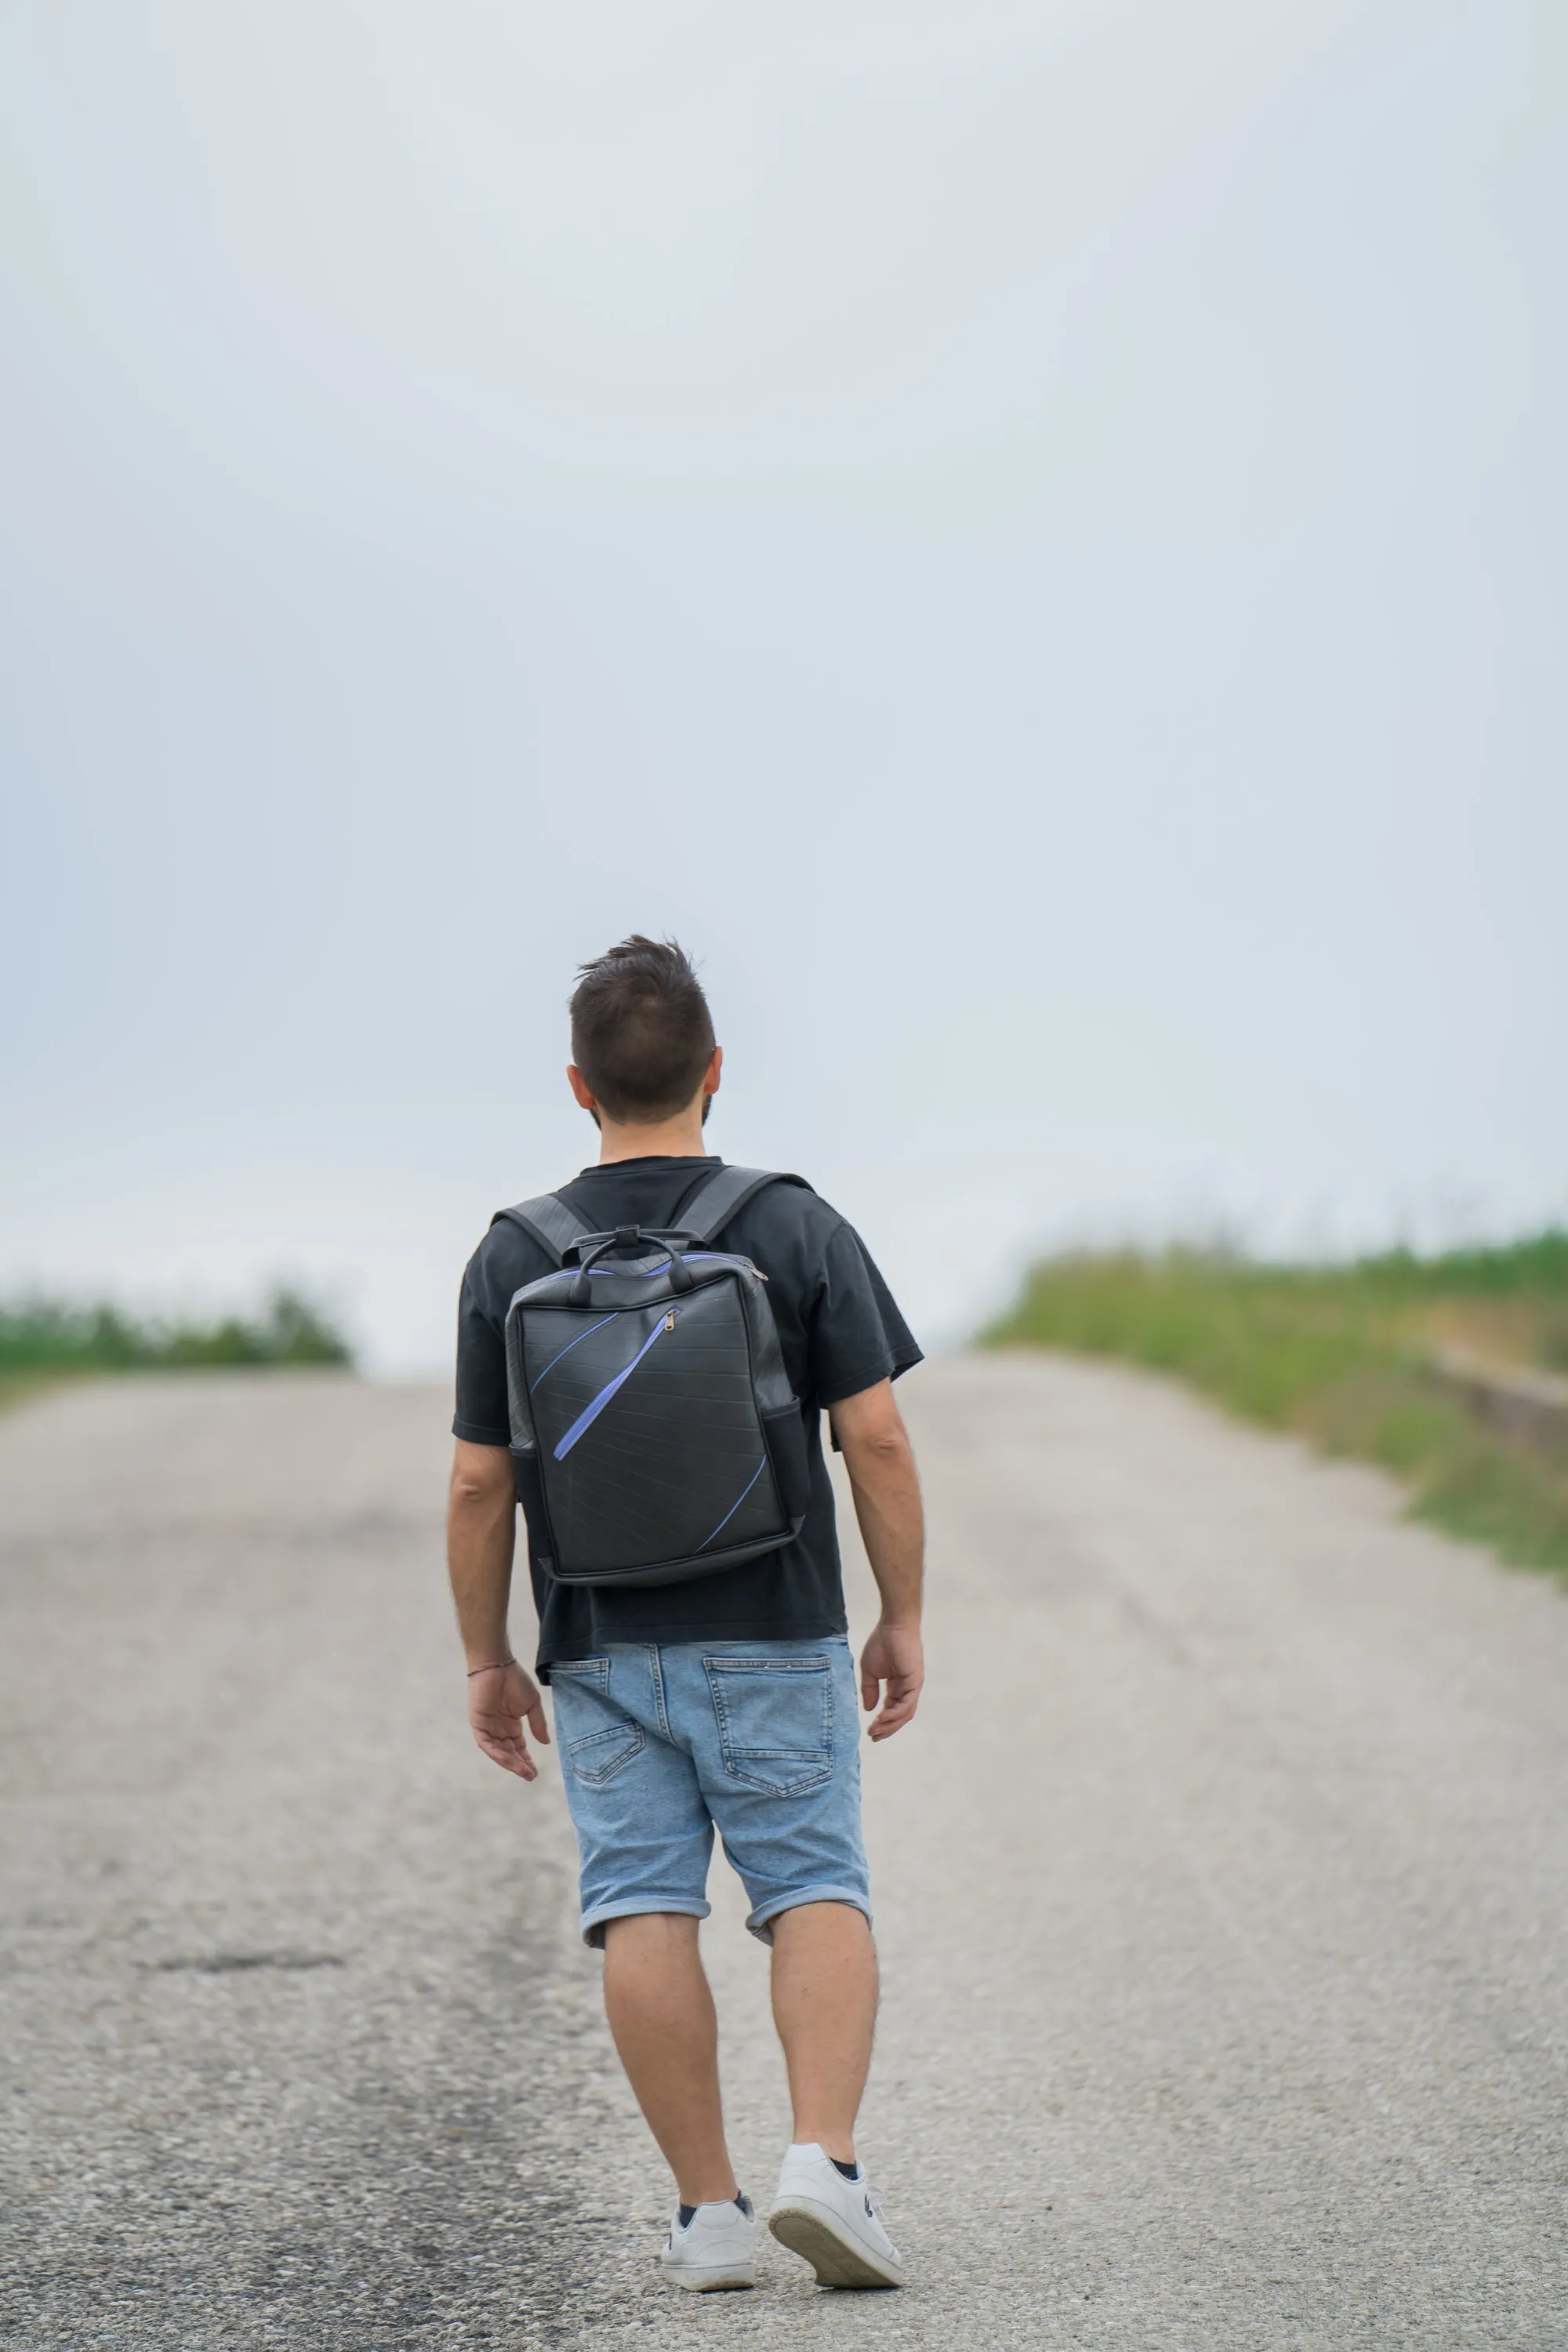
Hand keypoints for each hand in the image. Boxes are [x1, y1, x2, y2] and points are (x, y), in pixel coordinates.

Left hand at [467, 1660, 550, 1779]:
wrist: (497, 1666)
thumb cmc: (515, 1680)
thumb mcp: (532, 1704)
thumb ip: (537, 1723)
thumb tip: (545, 1742)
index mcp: (511, 1725)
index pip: (518, 1748)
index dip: (526, 1760)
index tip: (535, 1772)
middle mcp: (499, 1730)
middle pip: (509, 1753)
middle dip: (519, 1765)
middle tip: (530, 1775)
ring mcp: (488, 1728)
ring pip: (498, 1751)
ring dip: (510, 1762)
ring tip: (522, 1771)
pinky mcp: (478, 1724)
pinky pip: (487, 1744)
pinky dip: (497, 1753)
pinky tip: (508, 1760)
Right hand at [859, 1619, 923, 1741]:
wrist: (893, 1626)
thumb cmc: (881, 1643)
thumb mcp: (870, 1671)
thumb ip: (869, 1690)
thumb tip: (868, 1709)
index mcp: (897, 1686)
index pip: (892, 1710)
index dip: (882, 1723)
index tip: (870, 1732)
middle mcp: (907, 1689)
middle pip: (900, 1716)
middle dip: (887, 1729)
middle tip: (874, 1737)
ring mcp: (912, 1686)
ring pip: (904, 1713)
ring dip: (890, 1724)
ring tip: (876, 1730)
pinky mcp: (915, 1682)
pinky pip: (907, 1704)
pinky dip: (895, 1714)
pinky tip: (882, 1717)